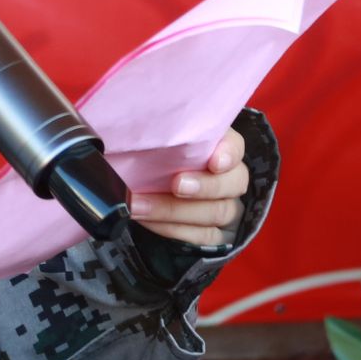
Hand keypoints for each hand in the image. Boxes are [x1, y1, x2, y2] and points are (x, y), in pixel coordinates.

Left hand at [131, 126, 248, 245]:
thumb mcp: (156, 133)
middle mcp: (231, 176)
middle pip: (234, 183)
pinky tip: (145, 220)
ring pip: (217, 212)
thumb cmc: (154, 149)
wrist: (152, 179)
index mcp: (220, 145)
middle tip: (176, 185)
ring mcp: (226, 206)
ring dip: (174, 210)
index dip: (228, 153)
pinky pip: (202, 236)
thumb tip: (124, 123)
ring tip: (138, 205)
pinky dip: (171, 229)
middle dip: (205, 186)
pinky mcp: (215, 233)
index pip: (236, 145)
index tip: (214, 161)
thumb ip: (153, 127)